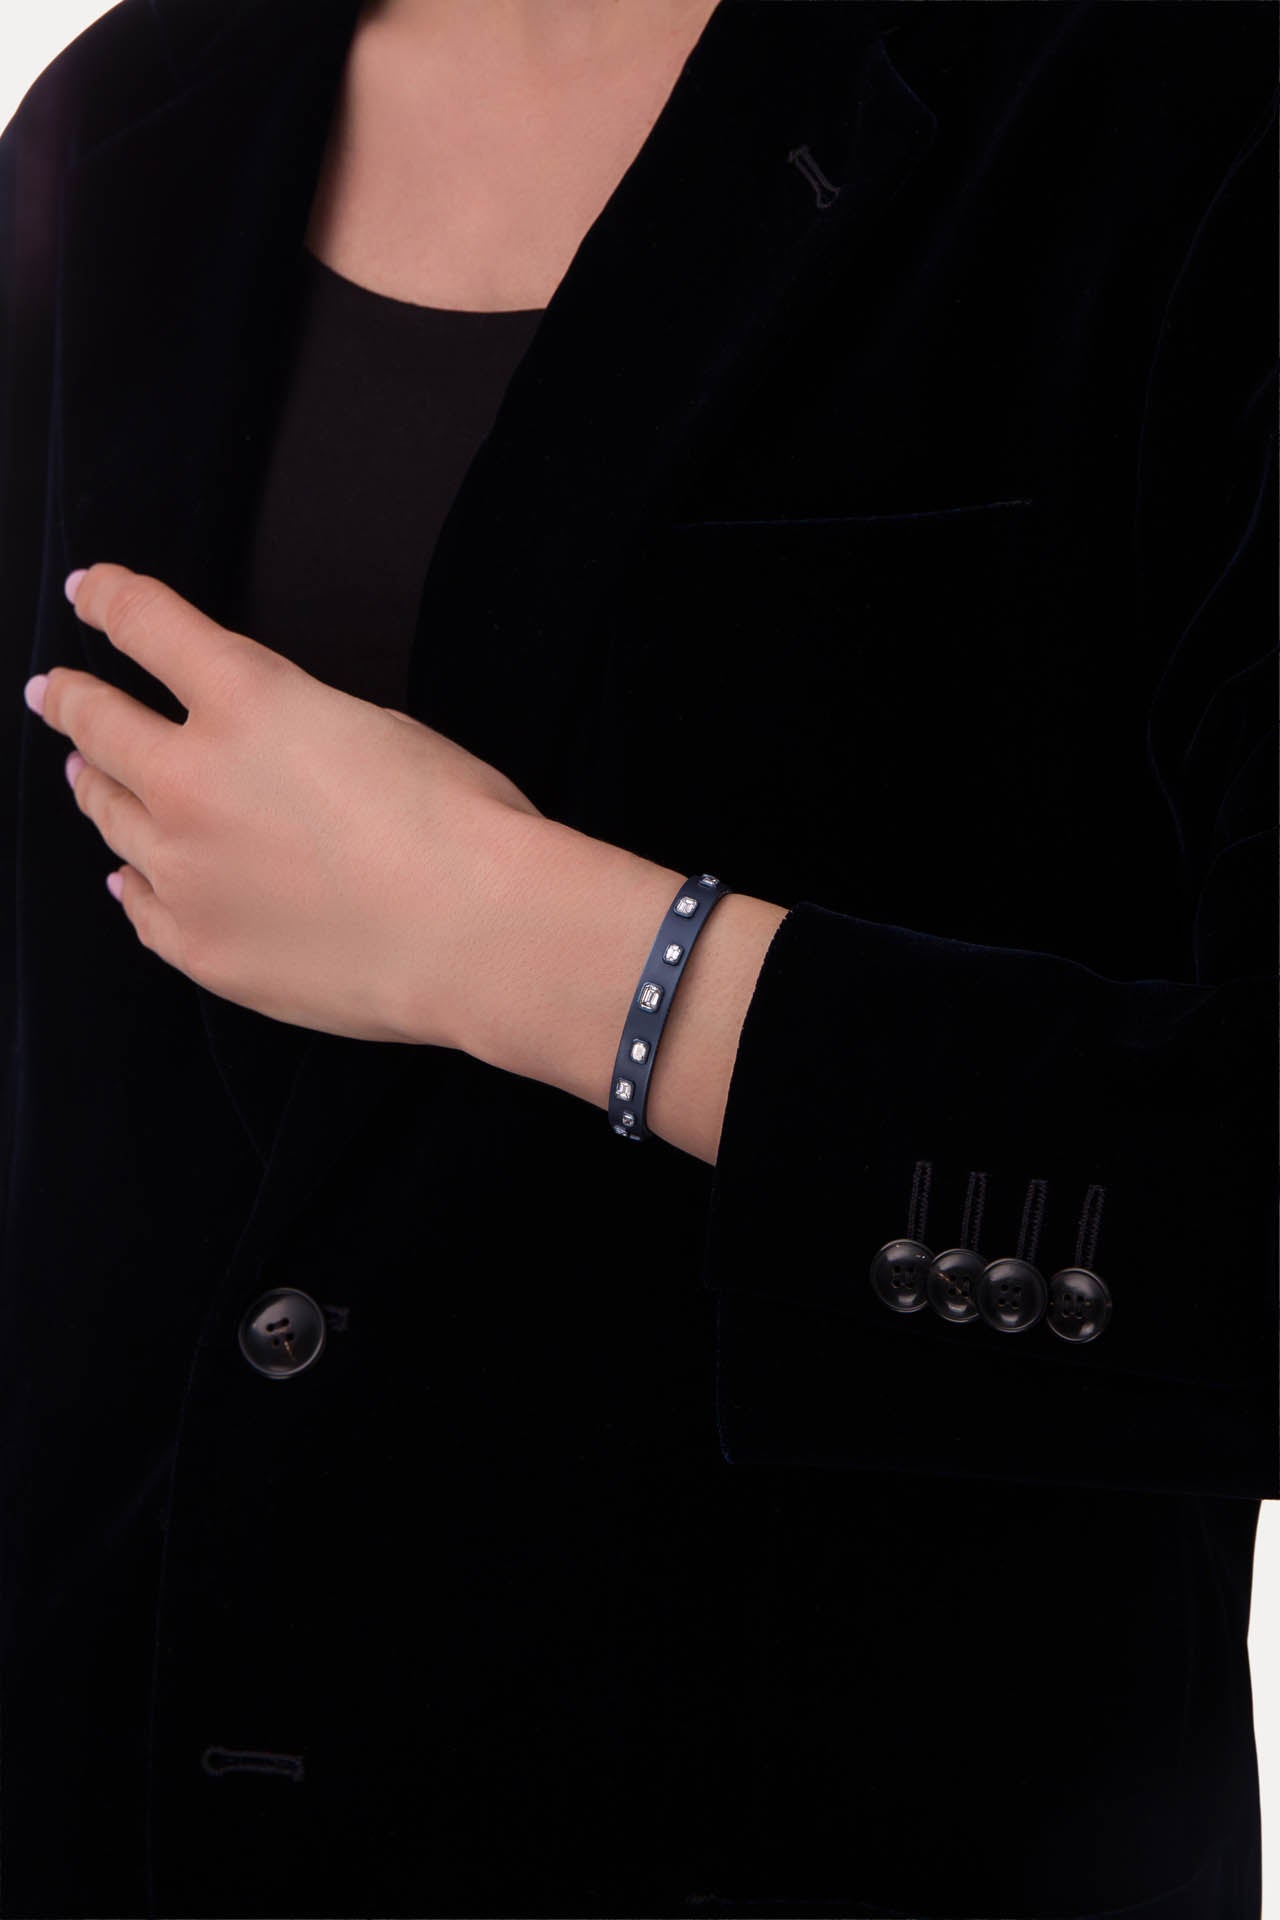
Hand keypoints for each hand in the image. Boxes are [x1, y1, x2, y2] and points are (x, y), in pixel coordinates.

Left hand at [26, 563, 544, 1046]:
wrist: (475, 936)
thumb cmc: (459, 827)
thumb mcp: (381, 728)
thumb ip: (299, 728)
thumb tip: (268, 758)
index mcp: (247, 701)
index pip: (148, 626)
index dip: (110, 600)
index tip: (89, 592)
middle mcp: (190, 779)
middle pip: (99, 725)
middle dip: (71, 700)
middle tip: (54, 692)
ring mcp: (184, 870)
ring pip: (109, 816)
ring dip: (95, 787)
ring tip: (85, 778)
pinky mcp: (197, 945)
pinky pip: (140, 906)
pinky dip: (131, 882)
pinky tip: (125, 878)